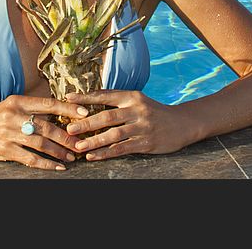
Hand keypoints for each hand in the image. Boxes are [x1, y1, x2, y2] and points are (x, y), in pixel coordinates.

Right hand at [0, 95, 89, 169]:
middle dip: (67, 137)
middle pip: (48, 126)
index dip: (68, 107)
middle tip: (81, 143)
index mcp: (17, 101)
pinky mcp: (5, 149)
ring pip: (42, 143)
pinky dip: (46, 164)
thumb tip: (56, 115)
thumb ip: (29, 110)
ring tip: (71, 157)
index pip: (48, 103)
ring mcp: (9, 133)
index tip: (85, 113)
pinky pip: (31, 158)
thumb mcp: (8, 107)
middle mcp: (14, 115)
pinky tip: (57, 167)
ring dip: (59, 152)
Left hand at [63, 90, 194, 159]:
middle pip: (107, 117)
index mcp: (132, 97)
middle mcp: (136, 110)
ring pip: (114, 135)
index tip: (68, 98)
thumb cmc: (154, 111)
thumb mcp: (138, 100)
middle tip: (69, 128)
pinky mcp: (146, 143)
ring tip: (78, 146)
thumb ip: (118, 101)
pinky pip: (122, 149)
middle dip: (86, 123)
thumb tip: (89, 102)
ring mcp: (142, 127)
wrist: (183, 123)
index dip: (86, 97)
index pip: (105, 95)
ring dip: (94, 141)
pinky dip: (106, 153)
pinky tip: (93, 156)